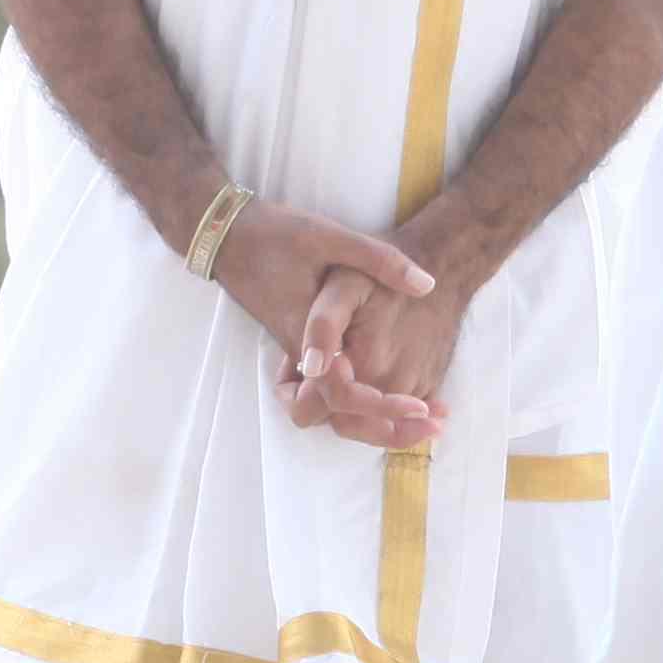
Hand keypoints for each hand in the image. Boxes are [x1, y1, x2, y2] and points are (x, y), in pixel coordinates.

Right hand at [211, 201, 438, 448]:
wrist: (229, 234)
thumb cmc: (276, 235)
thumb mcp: (330, 237)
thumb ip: (379, 260)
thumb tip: (428, 285)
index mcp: (307, 338)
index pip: (342, 396)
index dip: (383, 407)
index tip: (420, 405)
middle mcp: (301, 358)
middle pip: (338, 417)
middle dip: (386, 428)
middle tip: (433, 424)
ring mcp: (301, 356)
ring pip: (334, 409)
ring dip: (378, 418)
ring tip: (426, 412)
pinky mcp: (305, 349)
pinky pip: (334, 389)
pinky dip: (366, 399)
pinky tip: (402, 388)